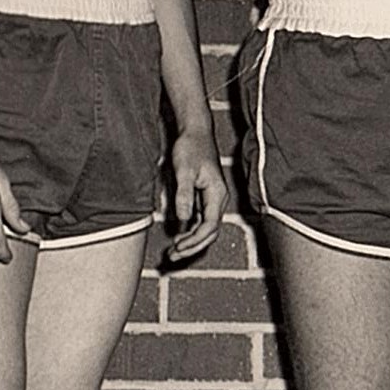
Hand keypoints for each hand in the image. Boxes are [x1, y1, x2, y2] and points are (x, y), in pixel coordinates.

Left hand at [166, 125, 228, 262]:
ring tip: (173, 251)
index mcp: (217, 194)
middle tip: (172, 256)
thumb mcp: (184, 170)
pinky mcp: (204, 198)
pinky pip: (201, 222)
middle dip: (193, 247)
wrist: (195, 132)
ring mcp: (212, 200)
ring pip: (206, 229)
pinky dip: (190, 232)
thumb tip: (183, 218)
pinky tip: (178, 237)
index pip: (210, 226)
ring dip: (191, 242)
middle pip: (210, 233)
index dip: (195, 241)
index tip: (177, 247)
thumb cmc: (190, 148)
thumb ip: (185, 194)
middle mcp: (218, 200)